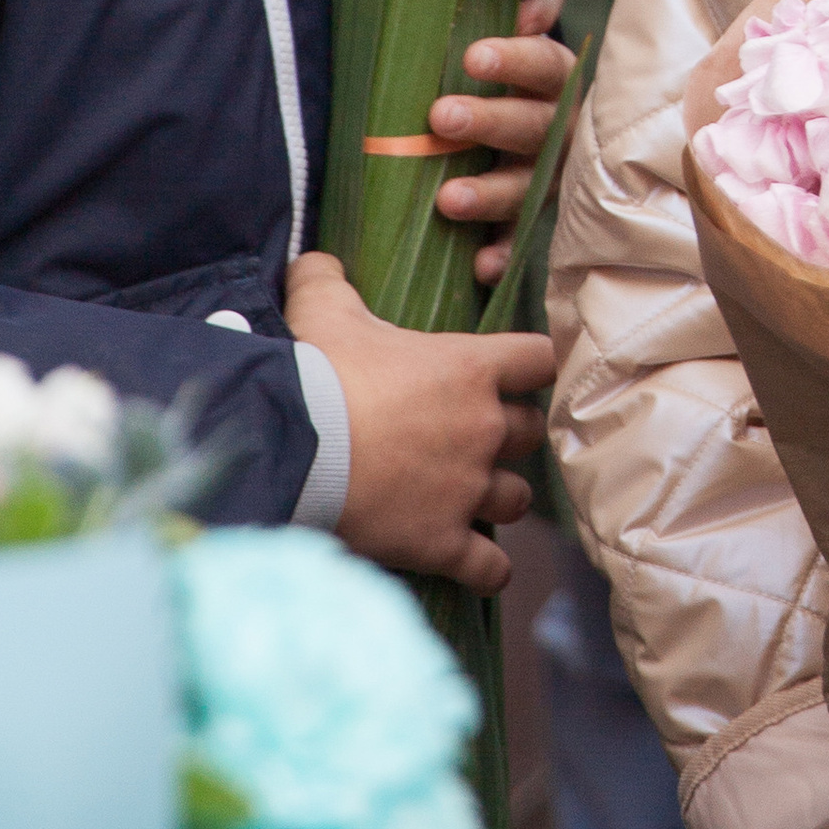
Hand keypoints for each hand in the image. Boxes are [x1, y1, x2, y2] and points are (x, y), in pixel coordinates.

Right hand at [284, 250, 552, 594]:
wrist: (287, 448)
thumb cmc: (313, 373)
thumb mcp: (321, 310)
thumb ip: (327, 279)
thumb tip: (316, 259)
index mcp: (470, 368)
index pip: (541, 358)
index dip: (532, 365)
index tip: (520, 373)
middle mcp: (484, 429)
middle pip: (532, 432)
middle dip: (511, 435)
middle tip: (480, 437)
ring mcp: (468, 489)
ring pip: (517, 499)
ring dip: (500, 496)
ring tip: (474, 498)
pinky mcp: (443, 542)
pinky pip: (490, 567)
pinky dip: (488, 569)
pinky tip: (479, 568)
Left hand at [429, 29, 576, 283]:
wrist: (510, 124)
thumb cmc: (492, 72)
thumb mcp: (496, 31)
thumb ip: (512, 7)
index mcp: (555, 79)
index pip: (544, 65)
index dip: (513, 60)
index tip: (470, 57)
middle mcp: (560, 129)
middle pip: (533, 125)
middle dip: (489, 122)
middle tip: (440, 117)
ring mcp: (549, 177)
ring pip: (528, 186)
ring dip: (490, 193)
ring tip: (447, 200)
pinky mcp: (533, 217)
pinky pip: (520, 239)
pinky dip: (502, 253)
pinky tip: (480, 268)